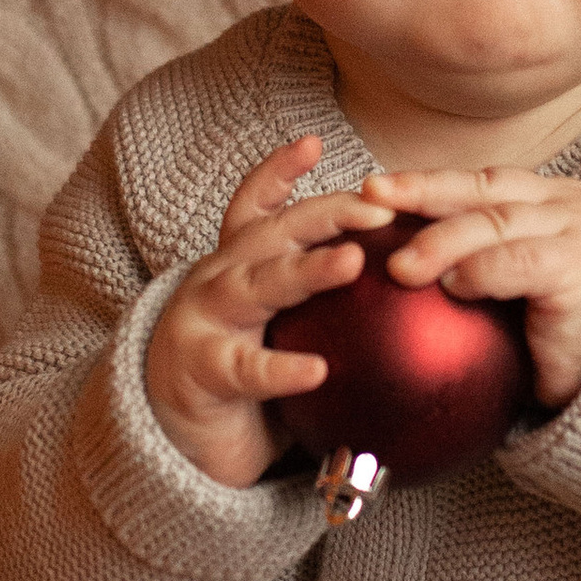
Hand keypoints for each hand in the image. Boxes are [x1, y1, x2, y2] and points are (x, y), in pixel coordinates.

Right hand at [143, 134, 390, 486]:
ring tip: (353, 262)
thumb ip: (326, 307)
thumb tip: (411, 297)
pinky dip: (280, 368)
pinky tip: (317, 370)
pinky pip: (244, 367)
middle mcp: (219, 278)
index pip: (257, 205)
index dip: (280, 170)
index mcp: (238, 263)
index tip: (315, 142)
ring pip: (259, 284)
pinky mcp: (201, 371)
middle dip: (327, 214)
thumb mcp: (276, 328)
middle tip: (380, 208)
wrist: (169, 439)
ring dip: (307, 269)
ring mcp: (205, 320)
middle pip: (274, 233)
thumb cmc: (238, 377)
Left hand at [366, 167, 580, 408]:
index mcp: (549, 202)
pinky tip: (451, 285)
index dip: (425, 183)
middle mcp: (565, 206)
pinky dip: (481, 271)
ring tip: (399, 265)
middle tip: (368, 199)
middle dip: (420, 191)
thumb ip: (479, 265)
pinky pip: (521, 262)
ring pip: (495, 221)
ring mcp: (577, 233)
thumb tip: (396, 268)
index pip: (478, 182)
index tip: (373, 189)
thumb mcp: (522, 289)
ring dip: (441, 241)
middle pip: (481, 189)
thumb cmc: (571, 336)